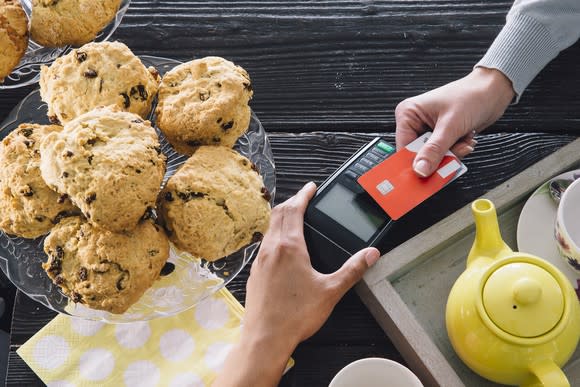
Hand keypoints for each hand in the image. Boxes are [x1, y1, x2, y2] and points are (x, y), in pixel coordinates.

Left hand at [213, 182, 380, 386]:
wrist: (265, 338)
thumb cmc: (295, 315)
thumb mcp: (331, 291)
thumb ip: (352, 270)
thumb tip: (370, 254)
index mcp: (289, 247)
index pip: (294, 209)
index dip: (303, 195)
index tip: (311, 187)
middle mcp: (271, 249)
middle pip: (278, 214)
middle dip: (291, 202)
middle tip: (303, 198)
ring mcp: (260, 261)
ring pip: (269, 229)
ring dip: (281, 218)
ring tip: (294, 218)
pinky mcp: (255, 273)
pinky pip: (264, 245)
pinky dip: (274, 235)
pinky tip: (282, 248)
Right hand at [395, 67, 514, 176]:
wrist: (493, 90)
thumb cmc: (471, 96)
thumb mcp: (451, 125)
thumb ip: (434, 150)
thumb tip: (420, 170)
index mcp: (408, 114)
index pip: (404, 147)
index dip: (414, 163)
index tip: (424, 175)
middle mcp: (415, 122)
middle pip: (419, 154)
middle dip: (439, 156)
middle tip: (453, 153)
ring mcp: (428, 130)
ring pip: (433, 156)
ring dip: (452, 153)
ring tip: (463, 140)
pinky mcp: (441, 135)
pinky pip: (444, 153)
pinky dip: (457, 150)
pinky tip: (465, 138)